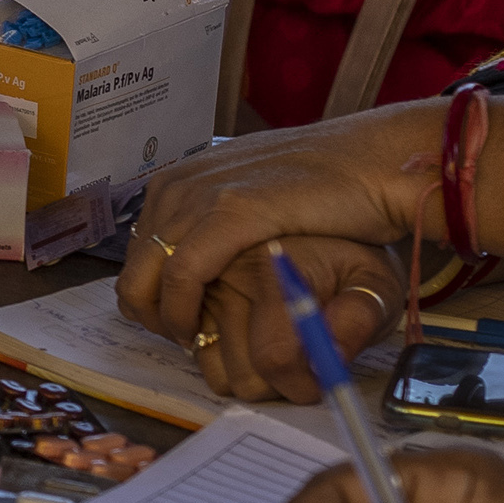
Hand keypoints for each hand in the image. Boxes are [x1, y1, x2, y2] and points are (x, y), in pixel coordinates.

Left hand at [122, 104, 436, 401]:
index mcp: (182, 179)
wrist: (371, 161)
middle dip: (150, 312)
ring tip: (195, 341)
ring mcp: (201, 195)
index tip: (175, 323)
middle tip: (184, 340)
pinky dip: (182, 312)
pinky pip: (182, 276)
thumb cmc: (322, 188)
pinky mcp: (231, 211)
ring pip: (145, 277)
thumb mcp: (252, 202)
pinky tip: (201, 333)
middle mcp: (180, 184)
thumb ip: (218, 222)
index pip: (137, 248)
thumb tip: (193, 256)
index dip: (147, 294)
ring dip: (163, 318)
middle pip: (133, 267)